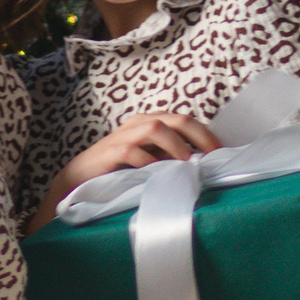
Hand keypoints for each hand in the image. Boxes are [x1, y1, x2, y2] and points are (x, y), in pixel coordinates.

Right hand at [31, 112, 220, 230]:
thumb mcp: (148, 161)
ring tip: (186, 163)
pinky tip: (157, 174)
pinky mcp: (111, 151)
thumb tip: (201, 163)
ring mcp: (124, 135)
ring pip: (156, 127)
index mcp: (150, 123)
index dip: (205, 135)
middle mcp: (139, 123)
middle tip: (213, 155)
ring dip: (175, 145)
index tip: (221, 153)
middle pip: (175, 119)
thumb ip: (169, 157)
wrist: (78, 180)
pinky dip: (149, 162)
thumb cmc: (118, 171)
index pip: (184, 121)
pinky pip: (134, 151)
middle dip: (198, 135)